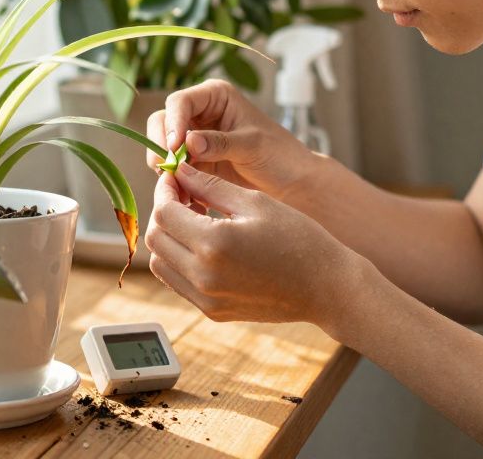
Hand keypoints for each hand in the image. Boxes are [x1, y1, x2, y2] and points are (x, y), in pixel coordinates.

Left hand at [144, 162, 362, 327]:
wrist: (326, 288)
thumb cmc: (299, 239)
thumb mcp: (254, 202)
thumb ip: (210, 186)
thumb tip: (179, 171)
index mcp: (214, 244)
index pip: (164, 213)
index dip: (165, 190)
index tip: (176, 178)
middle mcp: (203, 276)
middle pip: (157, 238)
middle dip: (163, 212)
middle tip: (183, 195)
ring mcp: (206, 299)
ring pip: (161, 263)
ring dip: (169, 238)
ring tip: (194, 219)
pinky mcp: (212, 312)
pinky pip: (177, 283)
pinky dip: (179, 260)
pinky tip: (203, 243)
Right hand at [146, 79, 317, 203]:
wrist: (292, 184)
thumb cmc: (280, 155)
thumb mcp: (252, 145)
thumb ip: (221, 143)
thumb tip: (189, 142)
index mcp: (215, 97)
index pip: (180, 102)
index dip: (172, 123)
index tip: (174, 148)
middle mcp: (199, 114)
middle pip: (162, 123)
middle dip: (161, 147)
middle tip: (169, 170)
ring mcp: (194, 140)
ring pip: (162, 150)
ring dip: (167, 170)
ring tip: (181, 190)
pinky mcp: (194, 165)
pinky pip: (173, 172)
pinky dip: (176, 186)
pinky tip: (188, 202)